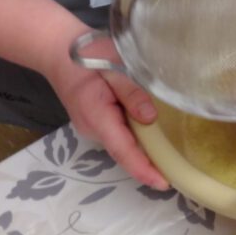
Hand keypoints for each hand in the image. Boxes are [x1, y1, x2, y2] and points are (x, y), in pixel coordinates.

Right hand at [0, 0, 168, 190]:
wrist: (57, 50)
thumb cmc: (88, 56)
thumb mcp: (115, 68)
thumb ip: (132, 93)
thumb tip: (151, 118)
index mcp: (98, 117)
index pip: (124, 151)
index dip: (144, 169)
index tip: (163, 183)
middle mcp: (94, 129)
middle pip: (125, 153)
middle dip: (149, 166)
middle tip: (178, 173)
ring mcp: (92, 128)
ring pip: (122, 146)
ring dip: (143, 155)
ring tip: (170, 162)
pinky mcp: (94, 123)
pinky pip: (118, 136)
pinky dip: (135, 142)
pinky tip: (153, 140)